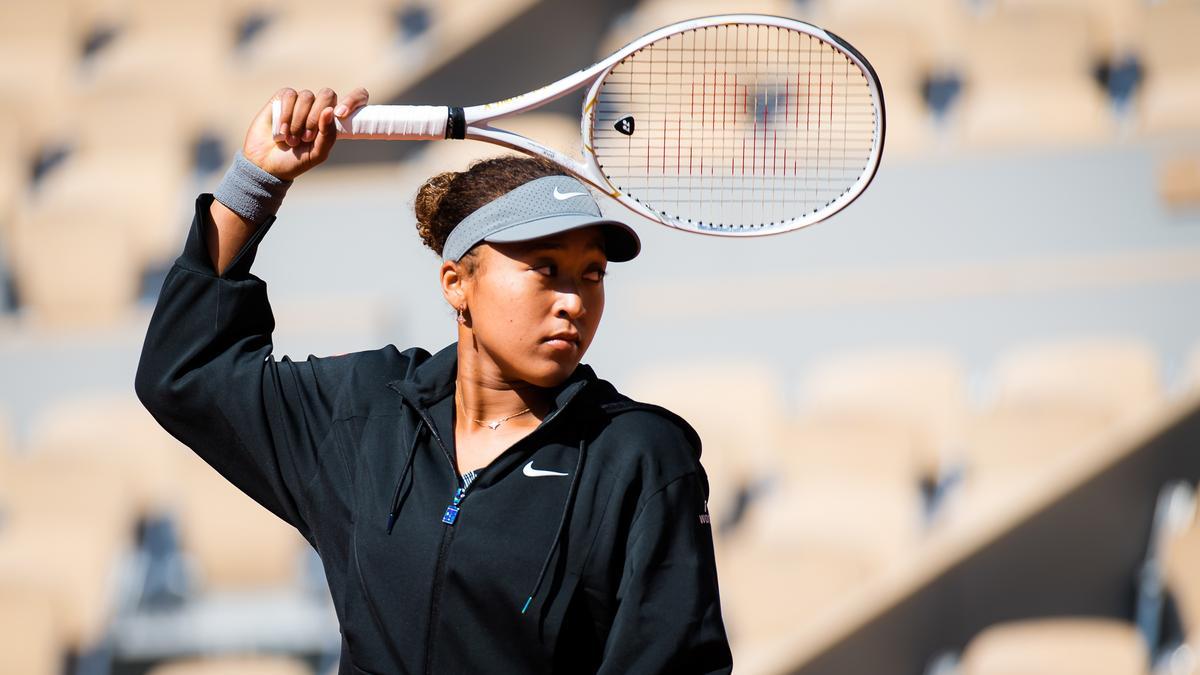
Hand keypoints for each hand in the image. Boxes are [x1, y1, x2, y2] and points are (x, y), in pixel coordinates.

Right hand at [241, 86, 369, 180]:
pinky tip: (281, 131)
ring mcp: (299, 102)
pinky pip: (289, 95)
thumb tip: (330, 110)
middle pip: (327, 94)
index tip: (342, 114)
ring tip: (291, 139)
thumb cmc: (295, 161)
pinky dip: (286, 114)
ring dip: (298, 120)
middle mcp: (317, 108)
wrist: (266, 165)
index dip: (354, 99)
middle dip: (316, 117)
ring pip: (307, 96)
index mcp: (332, 120)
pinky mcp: (281, 99)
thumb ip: (328, 134)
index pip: (354, 98)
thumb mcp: (317, 154)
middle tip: (307, 137)